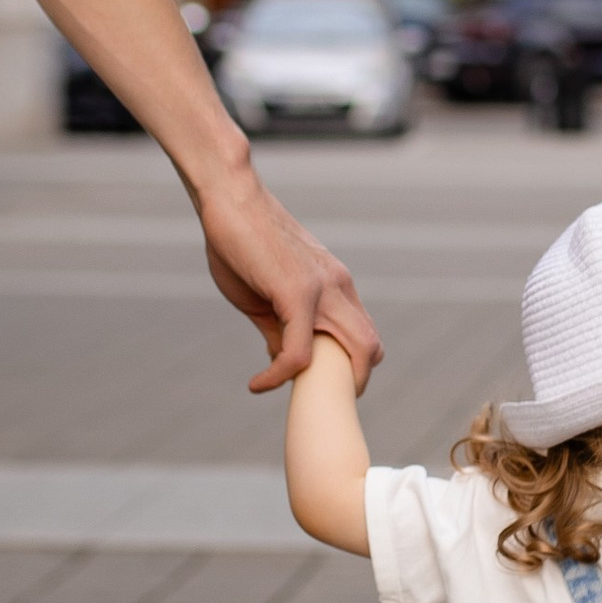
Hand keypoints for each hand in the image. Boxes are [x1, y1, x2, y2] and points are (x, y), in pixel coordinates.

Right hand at [196, 171, 382, 393]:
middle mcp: (340, 287)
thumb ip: (280, 329)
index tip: (315, 384)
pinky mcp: (297, 292)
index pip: (363, 335)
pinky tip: (257, 383)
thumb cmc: (241, 243)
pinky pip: (299, 351)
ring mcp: (323, 288)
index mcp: (337, 286)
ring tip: (295, 396)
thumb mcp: (264, 296)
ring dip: (330, 386)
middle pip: (372, 348)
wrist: (229, 198)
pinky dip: (279, 376)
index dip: (348, 366)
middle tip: (320, 404)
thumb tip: (286, 363)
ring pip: (354, 351)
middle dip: (353, 383)